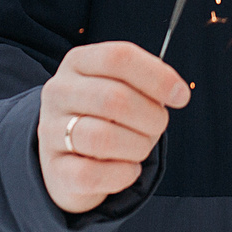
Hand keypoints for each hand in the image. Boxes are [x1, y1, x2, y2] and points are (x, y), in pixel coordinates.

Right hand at [36, 41, 189, 213]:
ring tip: (140, 147)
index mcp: (78, 62)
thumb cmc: (107, 116)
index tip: (181, 96)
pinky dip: (122, 174)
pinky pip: (93, 174)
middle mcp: (58, 92)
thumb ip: (148, 84)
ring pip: (102, 138)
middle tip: (157, 127)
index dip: (157, 76)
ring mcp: (50, 130)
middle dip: (150, 118)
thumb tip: (177, 92)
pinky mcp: (55, 168)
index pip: (119, 57)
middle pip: (114, 98)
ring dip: (137, 146)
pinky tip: (128, 169)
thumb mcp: (124, 88)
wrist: (70, 157)